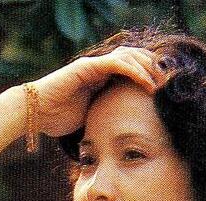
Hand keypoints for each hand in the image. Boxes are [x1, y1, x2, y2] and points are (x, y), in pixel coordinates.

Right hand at [30, 46, 165, 137]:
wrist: (35, 114)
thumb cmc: (58, 120)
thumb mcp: (91, 120)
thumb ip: (106, 119)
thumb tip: (122, 138)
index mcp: (101, 78)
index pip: (131, 69)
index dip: (149, 75)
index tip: (165, 91)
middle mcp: (98, 67)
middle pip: (134, 58)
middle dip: (154, 68)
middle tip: (170, 83)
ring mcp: (93, 65)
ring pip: (129, 57)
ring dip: (148, 68)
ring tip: (162, 83)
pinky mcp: (87, 67)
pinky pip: (116, 64)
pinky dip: (134, 71)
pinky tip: (147, 83)